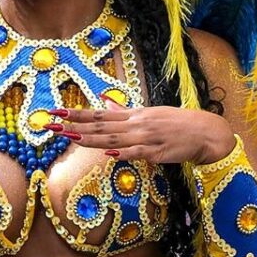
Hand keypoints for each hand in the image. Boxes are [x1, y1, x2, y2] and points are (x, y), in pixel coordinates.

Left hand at [47, 96, 236, 164]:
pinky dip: (123, 152)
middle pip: (101, 125)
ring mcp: (146, 137)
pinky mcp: (158, 151)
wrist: (204, 131)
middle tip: (52, 125)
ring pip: (114, 139)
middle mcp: (136, 123)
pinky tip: (109, 153)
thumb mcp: (148, 113)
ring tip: (71, 138)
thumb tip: (105, 103)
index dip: (77, 114)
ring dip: (91, 138)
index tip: (56, 113)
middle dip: (75, 126)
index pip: (99, 114)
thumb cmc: (175, 123)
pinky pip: (138, 153)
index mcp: (134, 114)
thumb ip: (125, 111)